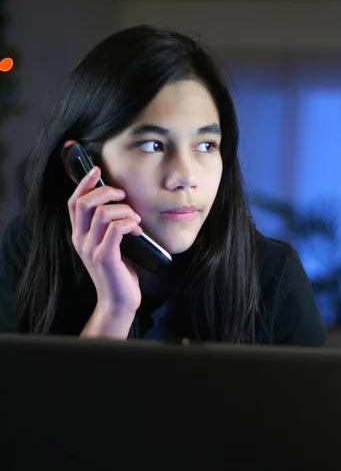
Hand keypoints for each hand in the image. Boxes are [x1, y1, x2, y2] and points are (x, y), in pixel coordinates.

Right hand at [67, 166, 141, 319]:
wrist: (119, 301)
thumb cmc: (119, 272)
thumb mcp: (110, 244)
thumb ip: (108, 226)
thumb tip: (120, 202)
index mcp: (79, 235)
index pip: (74, 202)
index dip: (84, 183)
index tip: (97, 169)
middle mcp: (80, 240)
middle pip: (84, 202)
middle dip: (106, 191)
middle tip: (123, 195)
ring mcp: (91, 249)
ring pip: (102, 213)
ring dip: (124, 209)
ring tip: (136, 218)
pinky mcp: (105, 257)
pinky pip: (115, 229)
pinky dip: (129, 222)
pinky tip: (137, 229)